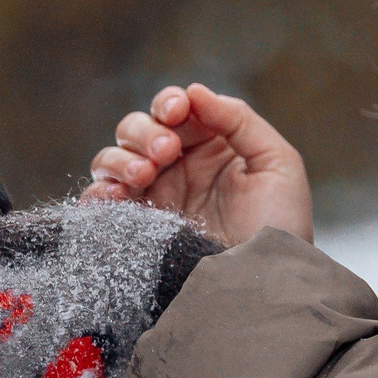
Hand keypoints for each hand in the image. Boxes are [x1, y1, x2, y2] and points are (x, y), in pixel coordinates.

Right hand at [83, 84, 311, 248]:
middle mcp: (177, 167)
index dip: (169, 103)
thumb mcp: (277, 164)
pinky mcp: (136, 227)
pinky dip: (97, 191)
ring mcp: (154, 196)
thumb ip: (239, 120)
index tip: (176, 111)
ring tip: (144, 175)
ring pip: (112, 158)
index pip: (175, 110)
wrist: (266, 286)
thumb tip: (194, 90)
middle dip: (146, 132)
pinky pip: (98, 200)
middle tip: (166, 154)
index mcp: (210, 145)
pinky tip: (114, 196)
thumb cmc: (280, 227)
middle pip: (138, 128)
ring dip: (121, 158)